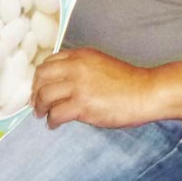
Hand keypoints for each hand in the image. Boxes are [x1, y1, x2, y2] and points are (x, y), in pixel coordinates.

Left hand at [31, 48, 157, 129]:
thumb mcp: (100, 64)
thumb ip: (81, 68)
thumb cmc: (128, 82)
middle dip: (35, 91)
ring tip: (43, 115)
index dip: (41, 77)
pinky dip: (51, 121)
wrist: (146, 92)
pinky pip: (55, 114)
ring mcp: (78, 86)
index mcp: (80, 55)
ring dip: (40, 108)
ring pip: (44, 96)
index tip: (39, 87)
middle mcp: (75, 67)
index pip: (49, 62)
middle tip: (36, 103)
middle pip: (41, 76)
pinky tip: (54, 124)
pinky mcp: (82, 106)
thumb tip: (62, 83)